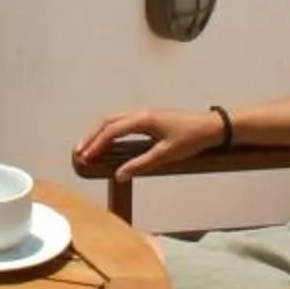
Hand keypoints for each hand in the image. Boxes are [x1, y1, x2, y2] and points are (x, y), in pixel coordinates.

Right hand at [73, 109, 224, 179]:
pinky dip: (108, 131)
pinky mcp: (148, 118)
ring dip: (98, 133)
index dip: (95, 144)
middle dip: (90, 136)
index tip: (83, 157)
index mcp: (142, 120)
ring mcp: (143, 114)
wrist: (211, 126)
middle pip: (107, 122)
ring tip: (87, 148)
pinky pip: (121, 122)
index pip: (111, 131)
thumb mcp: (166, 154)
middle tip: (78, 153)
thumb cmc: (191, 139)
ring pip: (113, 120)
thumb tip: (119, 175)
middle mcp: (139, 113)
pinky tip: (106, 142)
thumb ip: (141, 164)